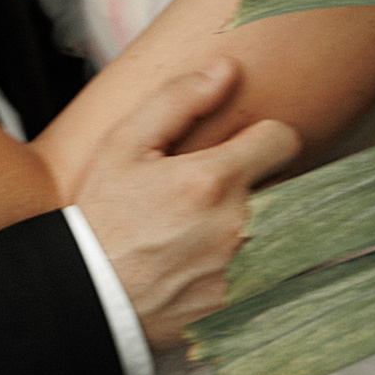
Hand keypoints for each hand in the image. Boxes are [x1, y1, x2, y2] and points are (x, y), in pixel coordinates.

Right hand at [73, 59, 300, 354]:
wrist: (89, 297)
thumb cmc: (103, 218)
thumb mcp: (124, 147)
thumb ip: (178, 101)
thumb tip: (227, 70)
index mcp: (212, 180)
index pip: (282, 140)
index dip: (262, 139)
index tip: (243, 150)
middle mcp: (238, 225)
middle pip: (285, 186)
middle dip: (257, 185)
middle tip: (214, 197)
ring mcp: (244, 269)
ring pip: (279, 230)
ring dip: (258, 225)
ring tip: (209, 233)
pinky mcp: (243, 303)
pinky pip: (269, 271)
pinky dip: (250, 265)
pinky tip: (210, 265)